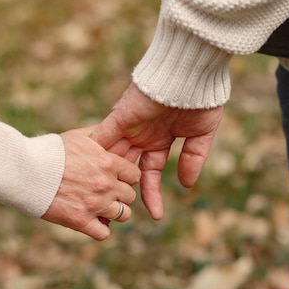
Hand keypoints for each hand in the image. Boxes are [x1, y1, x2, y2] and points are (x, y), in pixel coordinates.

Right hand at [42, 127, 140, 240]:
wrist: (24, 169)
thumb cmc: (50, 150)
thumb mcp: (78, 136)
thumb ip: (100, 133)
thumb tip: (113, 128)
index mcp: (108, 163)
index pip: (135, 175)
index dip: (126, 177)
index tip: (116, 177)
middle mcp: (106, 185)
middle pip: (130, 196)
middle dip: (120, 194)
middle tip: (106, 192)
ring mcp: (94, 204)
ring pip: (123, 215)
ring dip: (114, 212)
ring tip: (101, 207)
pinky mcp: (80, 221)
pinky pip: (103, 233)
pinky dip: (100, 229)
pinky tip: (92, 221)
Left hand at [91, 83, 222, 219]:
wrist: (191, 73)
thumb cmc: (201, 99)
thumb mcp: (200, 135)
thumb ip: (193, 159)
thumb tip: (186, 186)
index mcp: (160, 140)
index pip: (151, 173)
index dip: (152, 194)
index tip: (156, 215)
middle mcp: (142, 136)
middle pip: (128, 170)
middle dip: (124, 190)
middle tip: (119, 213)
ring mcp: (128, 127)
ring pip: (112, 157)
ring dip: (107, 177)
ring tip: (100, 200)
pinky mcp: (119, 117)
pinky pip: (101, 137)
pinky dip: (94, 153)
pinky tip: (87, 172)